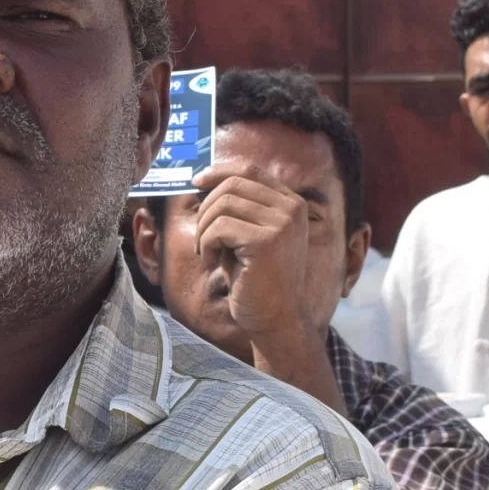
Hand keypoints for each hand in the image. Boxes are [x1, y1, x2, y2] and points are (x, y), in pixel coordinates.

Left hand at [190, 164, 325, 366]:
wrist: (275, 319)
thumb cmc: (255, 280)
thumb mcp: (245, 236)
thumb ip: (235, 209)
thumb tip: (202, 181)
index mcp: (291, 203)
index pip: (249, 170)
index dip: (218, 172)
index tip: (196, 183)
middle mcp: (292, 207)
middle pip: (232, 184)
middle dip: (206, 209)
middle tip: (201, 238)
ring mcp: (282, 222)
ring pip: (222, 204)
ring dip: (203, 230)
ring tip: (206, 253)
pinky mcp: (267, 240)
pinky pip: (219, 228)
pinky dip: (206, 244)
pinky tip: (211, 263)